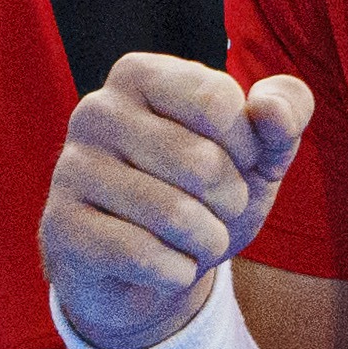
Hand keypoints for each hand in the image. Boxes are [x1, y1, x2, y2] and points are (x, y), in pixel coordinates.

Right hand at [42, 55, 314, 348]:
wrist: (148, 271)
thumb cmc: (205, 195)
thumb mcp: (259, 152)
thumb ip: (286, 113)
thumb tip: (269, 108)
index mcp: (140, 75)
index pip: (218, 102)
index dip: (247, 147)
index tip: (235, 161)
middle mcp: (96, 111)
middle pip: (200, 162)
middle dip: (229, 202)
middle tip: (215, 211)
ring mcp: (72, 169)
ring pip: (174, 215)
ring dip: (207, 242)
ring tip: (196, 241)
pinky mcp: (62, 227)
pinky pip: (143, 256)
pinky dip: (176, 273)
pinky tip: (167, 268)